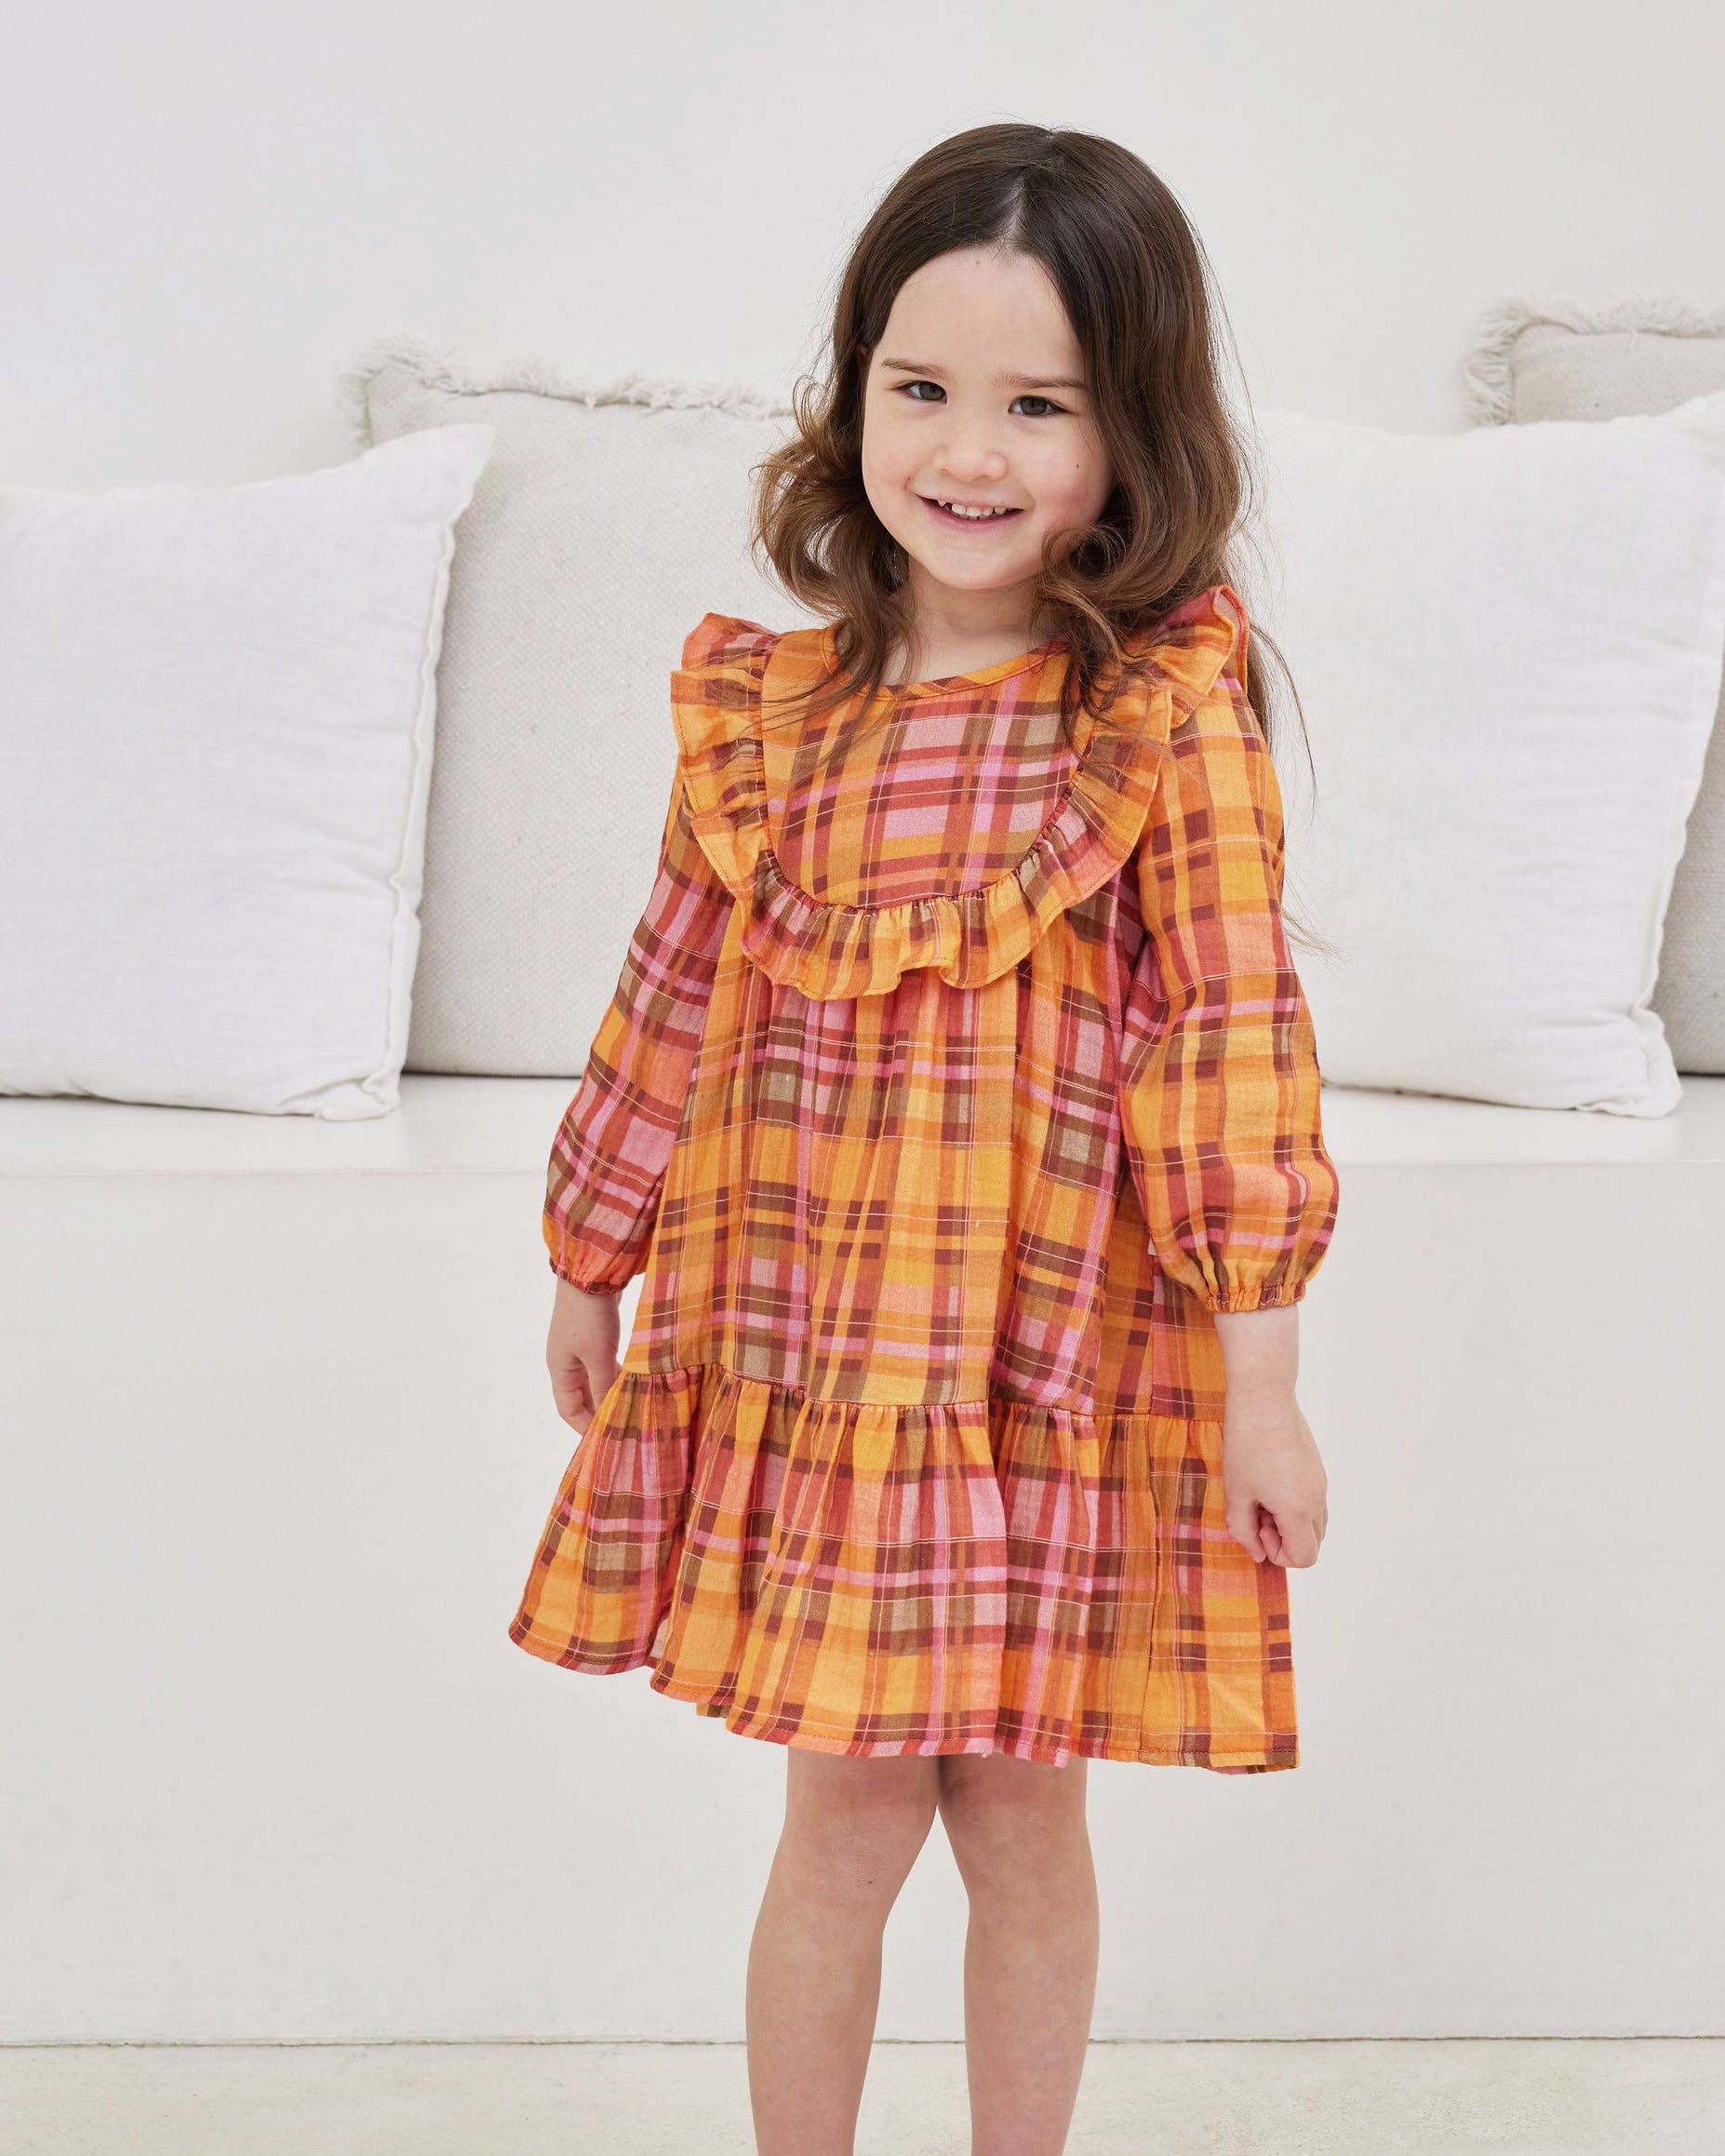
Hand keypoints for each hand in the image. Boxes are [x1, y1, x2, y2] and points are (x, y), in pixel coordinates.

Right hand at [547, 1276, 620, 1433]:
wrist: (591, 1270)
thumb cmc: (589, 1315)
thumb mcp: (598, 1355)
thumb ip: (604, 1385)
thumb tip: (611, 1413)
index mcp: (559, 1369)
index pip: (568, 1410)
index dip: (585, 1428)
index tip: (607, 1441)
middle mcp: (566, 1361)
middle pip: (582, 1397)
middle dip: (600, 1412)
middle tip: (624, 1426)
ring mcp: (580, 1346)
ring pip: (595, 1380)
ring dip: (610, 1392)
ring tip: (632, 1406)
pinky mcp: (595, 1334)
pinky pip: (604, 1364)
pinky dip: (617, 1375)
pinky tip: (633, 1379)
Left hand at [1220, 1391, 1327, 1566]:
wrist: (1264, 1398)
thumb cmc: (1246, 1445)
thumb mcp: (1236, 1493)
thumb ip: (1244, 1531)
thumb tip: (1257, 1554)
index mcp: (1299, 1510)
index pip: (1304, 1558)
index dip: (1277, 1554)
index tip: (1257, 1526)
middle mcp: (1317, 1499)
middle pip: (1312, 1544)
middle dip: (1283, 1540)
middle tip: (1257, 1512)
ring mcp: (1321, 1483)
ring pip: (1314, 1524)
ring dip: (1289, 1523)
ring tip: (1262, 1496)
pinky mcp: (1317, 1469)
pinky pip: (1314, 1503)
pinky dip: (1295, 1505)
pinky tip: (1269, 1481)